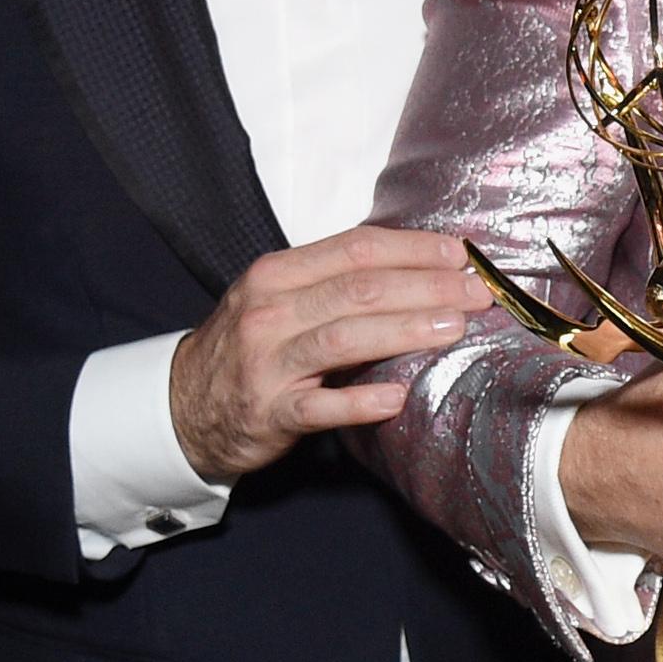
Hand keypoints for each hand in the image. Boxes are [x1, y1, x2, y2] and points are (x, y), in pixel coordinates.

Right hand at [170, 227, 492, 481]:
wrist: (184, 406)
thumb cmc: (252, 347)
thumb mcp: (281, 299)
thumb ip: (337, 282)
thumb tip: (424, 267)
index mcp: (277, 274)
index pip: (355, 249)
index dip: (414, 249)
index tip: (461, 255)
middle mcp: (269, 311)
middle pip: (360, 289)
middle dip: (427, 287)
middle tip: (478, 294)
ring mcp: (266, 362)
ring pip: (344, 338)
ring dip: (405, 330)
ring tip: (453, 328)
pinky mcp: (268, 412)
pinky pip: (319, 407)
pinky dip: (359, 401)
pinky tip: (397, 396)